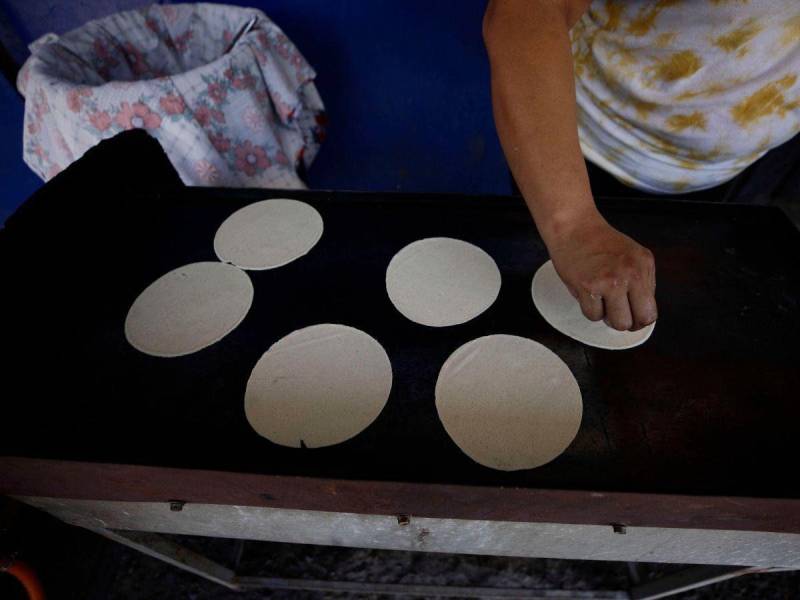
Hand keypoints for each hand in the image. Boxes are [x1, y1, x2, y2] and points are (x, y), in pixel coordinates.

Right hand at [544, 210, 656, 330]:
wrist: (574, 227)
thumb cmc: (599, 242)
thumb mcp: (632, 255)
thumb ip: (641, 280)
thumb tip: (641, 309)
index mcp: (643, 266)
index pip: (651, 310)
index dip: (640, 319)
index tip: (631, 317)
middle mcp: (630, 274)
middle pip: (636, 321)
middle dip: (625, 322)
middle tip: (615, 312)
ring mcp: (609, 282)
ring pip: (616, 322)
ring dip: (607, 316)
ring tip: (600, 300)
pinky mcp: (588, 287)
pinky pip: (593, 315)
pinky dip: (589, 309)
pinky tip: (587, 293)